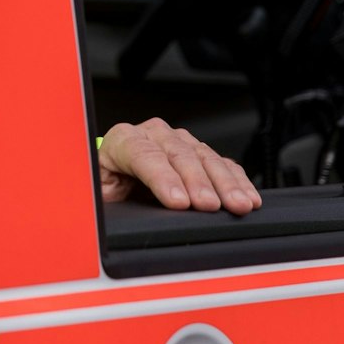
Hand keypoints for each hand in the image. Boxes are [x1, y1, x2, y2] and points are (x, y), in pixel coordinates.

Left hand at [98, 119, 261, 214]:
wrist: (113, 181)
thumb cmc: (103, 189)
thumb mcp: (95, 194)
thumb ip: (103, 197)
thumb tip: (112, 208)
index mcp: (121, 141)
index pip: (143, 154)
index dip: (162, 178)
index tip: (179, 202)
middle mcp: (151, 134)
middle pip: (178, 154)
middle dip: (197, 181)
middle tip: (209, 206)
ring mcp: (177, 141)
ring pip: (204, 157)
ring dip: (224, 183)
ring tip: (237, 204)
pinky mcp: (197, 153)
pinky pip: (222, 163)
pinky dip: (237, 181)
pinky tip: (247, 196)